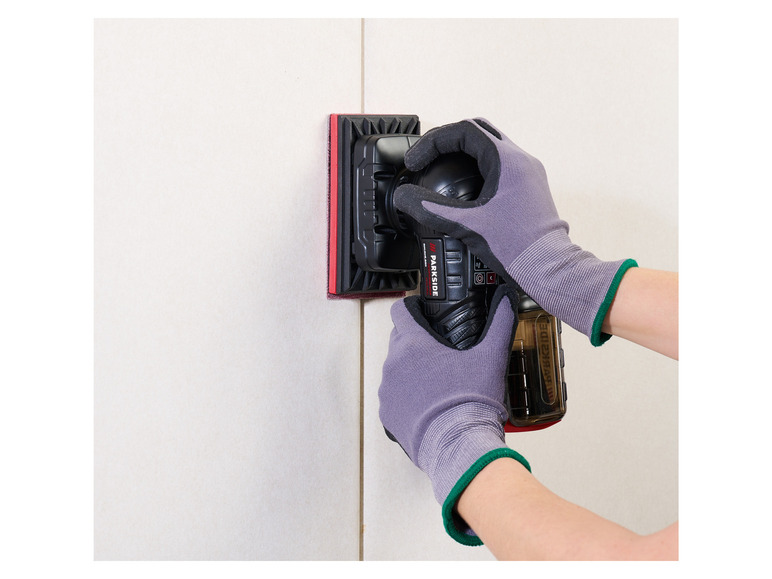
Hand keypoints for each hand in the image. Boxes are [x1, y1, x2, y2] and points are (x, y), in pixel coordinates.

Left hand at [378, 285, 529, 544]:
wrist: (458, 447)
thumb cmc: (472, 402)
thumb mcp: (491, 358)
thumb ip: (500, 324)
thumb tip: (507, 299)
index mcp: (413, 345)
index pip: (400, 312)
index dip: (412, 308)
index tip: (422, 312)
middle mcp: (393, 365)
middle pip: (399, 340)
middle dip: (416, 341)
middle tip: (440, 350)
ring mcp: (387, 391)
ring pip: (395, 370)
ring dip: (410, 371)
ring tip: (437, 382)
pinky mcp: (387, 415)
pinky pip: (393, 398)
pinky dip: (407, 398)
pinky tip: (428, 404)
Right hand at [394, 118, 635, 344]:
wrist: (547, 268)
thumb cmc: (516, 247)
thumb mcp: (466, 225)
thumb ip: (430, 208)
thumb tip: (403, 196)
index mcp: (507, 161)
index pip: (464, 131)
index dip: (433, 142)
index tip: (417, 161)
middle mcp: (521, 160)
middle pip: (478, 132)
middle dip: (447, 141)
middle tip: (427, 157)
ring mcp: (528, 173)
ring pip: (491, 146)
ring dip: (464, 152)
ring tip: (442, 168)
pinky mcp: (530, 187)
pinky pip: (501, 164)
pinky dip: (478, 166)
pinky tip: (465, 187)